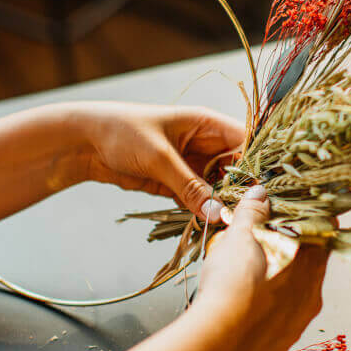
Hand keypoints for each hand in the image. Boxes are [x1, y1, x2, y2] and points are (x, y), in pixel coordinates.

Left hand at [78, 102, 243, 220]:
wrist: (85, 144)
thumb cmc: (123, 133)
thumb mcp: (159, 158)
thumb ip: (189, 187)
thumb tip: (217, 213)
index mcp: (207, 124)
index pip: (246, 142)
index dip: (257, 165)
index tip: (265, 191)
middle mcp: (205, 144)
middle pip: (237, 169)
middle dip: (241, 191)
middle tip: (248, 216)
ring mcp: (193, 165)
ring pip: (220, 188)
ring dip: (223, 205)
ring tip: (231, 225)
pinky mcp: (178, 184)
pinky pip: (199, 200)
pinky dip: (204, 212)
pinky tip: (210, 226)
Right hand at [193, 185, 327, 350]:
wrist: (218, 335)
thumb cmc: (233, 279)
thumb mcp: (240, 235)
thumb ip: (253, 212)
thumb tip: (261, 193)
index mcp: (308, 260)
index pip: (320, 232)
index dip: (305, 223)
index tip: (289, 218)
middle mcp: (311, 292)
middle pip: (308, 266)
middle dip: (289, 255)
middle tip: (262, 248)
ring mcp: (298, 322)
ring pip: (293, 297)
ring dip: (277, 286)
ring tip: (247, 281)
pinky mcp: (281, 345)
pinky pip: (277, 324)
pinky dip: (265, 315)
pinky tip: (243, 310)